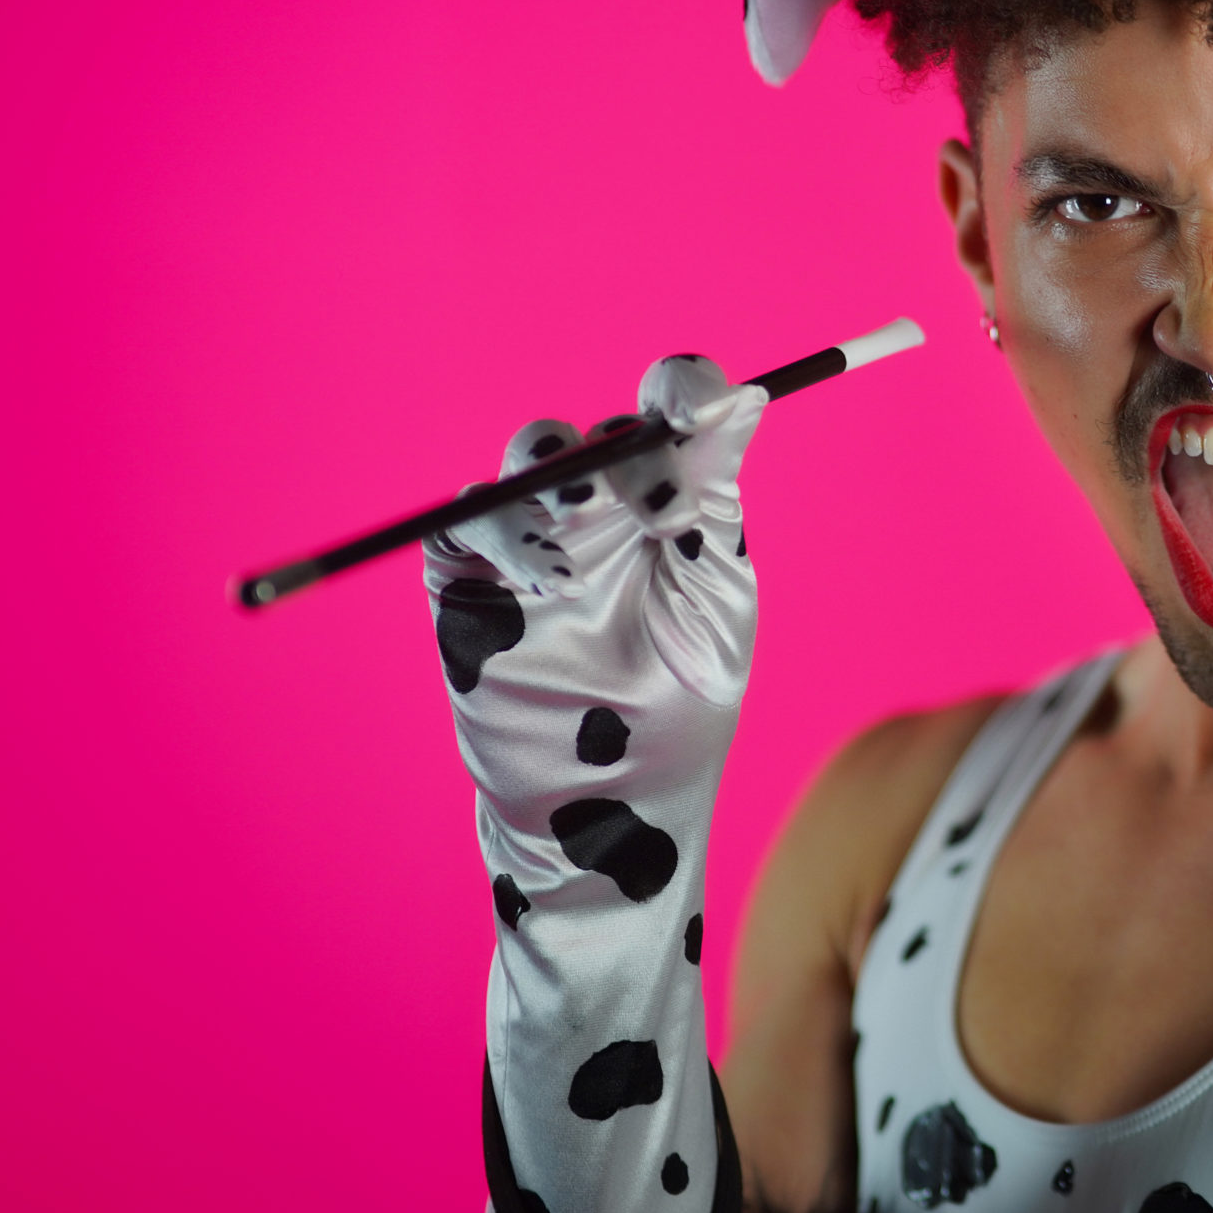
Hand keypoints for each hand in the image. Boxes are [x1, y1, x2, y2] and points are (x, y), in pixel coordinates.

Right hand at [420, 355, 766, 1212]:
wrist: (605, 823)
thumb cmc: (678, 721)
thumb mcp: (712, 607)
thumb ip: (712, 501)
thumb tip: (746, 397)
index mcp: (676, 505)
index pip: (676, 410)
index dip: (681, 389)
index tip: (692, 403)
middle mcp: (604, 511)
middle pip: (594, 431)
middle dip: (611, 445)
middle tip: (636, 489)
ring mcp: (534, 544)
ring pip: (525, 463)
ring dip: (547, 475)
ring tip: (576, 532)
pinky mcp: (470, 584)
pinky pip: (466, 524)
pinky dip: (496, 530)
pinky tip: (536, 576)